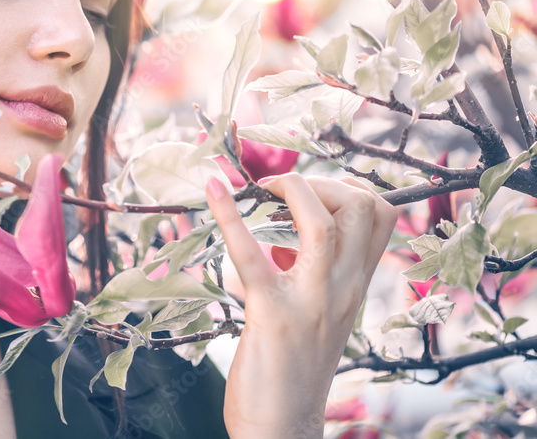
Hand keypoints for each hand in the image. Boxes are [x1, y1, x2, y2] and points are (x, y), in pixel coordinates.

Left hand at [204, 173, 397, 438]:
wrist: (283, 427)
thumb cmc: (295, 368)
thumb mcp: (321, 311)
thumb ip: (313, 273)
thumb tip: (280, 232)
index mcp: (356, 285)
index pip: (380, 215)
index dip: (348, 186)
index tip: (312, 189)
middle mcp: (343, 288)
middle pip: (362, 207)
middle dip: (322, 180)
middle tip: (281, 190)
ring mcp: (310, 300)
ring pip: (323, 223)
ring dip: (291, 189)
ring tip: (259, 188)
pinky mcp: (270, 312)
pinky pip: (251, 254)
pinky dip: (229, 216)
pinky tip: (213, 192)